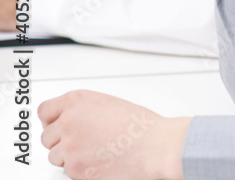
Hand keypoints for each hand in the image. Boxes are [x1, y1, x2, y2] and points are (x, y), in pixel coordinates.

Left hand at [39, 90, 190, 179]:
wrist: (153, 146)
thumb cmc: (138, 125)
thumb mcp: (107, 104)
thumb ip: (84, 110)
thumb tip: (74, 120)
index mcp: (77, 100)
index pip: (45, 111)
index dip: (50, 121)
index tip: (54, 126)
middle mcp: (68, 121)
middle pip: (47, 136)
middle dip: (59, 141)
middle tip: (77, 143)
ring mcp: (69, 145)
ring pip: (54, 156)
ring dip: (68, 156)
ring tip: (90, 152)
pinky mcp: (74, 168)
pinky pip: (66, 171)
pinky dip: (78, 169)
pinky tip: (95, 161)